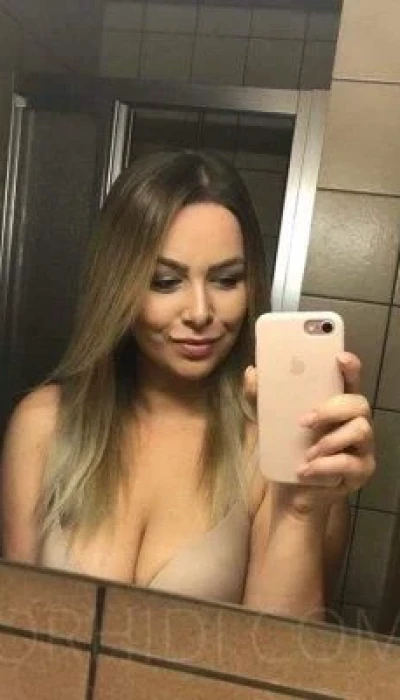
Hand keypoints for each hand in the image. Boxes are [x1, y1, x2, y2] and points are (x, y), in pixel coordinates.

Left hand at [244, 351, 375, 515]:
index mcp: (336, 405)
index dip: (350, 367)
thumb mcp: (268, 422)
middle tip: (304, 420)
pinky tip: (306, 470)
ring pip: (361, 430)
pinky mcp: (361, 471)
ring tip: (308, 453)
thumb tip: (252, 372)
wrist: (290, 494)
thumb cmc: (287, 452)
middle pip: (359, 402)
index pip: (349, 380)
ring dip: (330, 440)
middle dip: (332, 409)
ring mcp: (362, 447)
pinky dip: (325, 466)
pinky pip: (351, 463)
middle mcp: (354, 422)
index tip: (339, 358)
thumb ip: (259, 397)